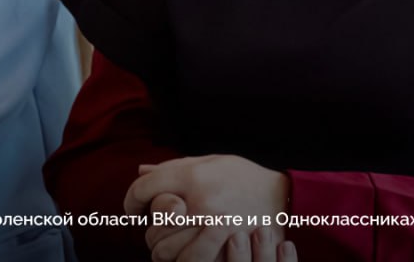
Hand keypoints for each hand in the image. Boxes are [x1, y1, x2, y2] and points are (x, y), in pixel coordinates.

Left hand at [125, 155, 290, 261]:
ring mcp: (212, 231)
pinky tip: (186, 251)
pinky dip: (181, 260)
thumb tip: (140, 171)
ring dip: (163, 248)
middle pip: (151, 226)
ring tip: (172, 240)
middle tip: (159, 225)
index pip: (143, 189)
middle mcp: (200, 204)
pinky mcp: (222, 251)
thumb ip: (174, 167)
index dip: (131, 199)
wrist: (282, 198)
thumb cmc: (242, 176)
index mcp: (194, 176)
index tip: (133, 207)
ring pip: (164, 252)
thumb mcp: (211, 161)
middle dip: (150, 227)